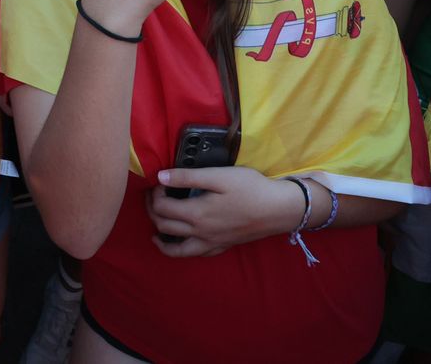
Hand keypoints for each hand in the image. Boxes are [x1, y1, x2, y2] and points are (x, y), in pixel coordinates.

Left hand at [147, 165, 301, 256]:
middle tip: (153, 197)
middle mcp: (200, 233)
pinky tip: (181, 242)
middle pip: (163, 226)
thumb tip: (160, 177)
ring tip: (154, 228)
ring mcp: (211, 243)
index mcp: (197, 214)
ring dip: (161, 237)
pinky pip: (194, 254)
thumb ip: (188, 177)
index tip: (159, 182)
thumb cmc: (250, 188)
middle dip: (152, 211)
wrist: (278, 209)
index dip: (154, 194)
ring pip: (176, 249)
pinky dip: (180, 250)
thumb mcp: (219, 176)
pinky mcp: (222, 247)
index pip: (161, 207)